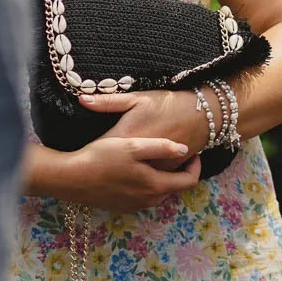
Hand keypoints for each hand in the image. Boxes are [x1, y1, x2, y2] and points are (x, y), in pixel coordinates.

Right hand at [63, 137, 200, 212]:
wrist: (72, 179)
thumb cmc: (102, 158)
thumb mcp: (133, 146)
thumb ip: (161, 147)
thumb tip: (184, 149)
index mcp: (155, 186)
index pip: (189, 182)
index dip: (196, 166)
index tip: (194, 152)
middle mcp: (148, 201)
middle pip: (174, 187)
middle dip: (180, 171)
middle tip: (176, 152)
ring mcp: (134, 206)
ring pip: (158, 192)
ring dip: (163, 178)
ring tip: (157, 159)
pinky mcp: (122, 207)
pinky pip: (144, 196)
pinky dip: (148, 184)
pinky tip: (136, 169)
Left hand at [80, 89, 212, 170]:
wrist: (200, 115)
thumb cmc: (165, 104)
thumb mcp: (136, 99)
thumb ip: (108, 102)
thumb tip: (82, 100)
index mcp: (127, 142)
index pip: (99, 154)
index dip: (91, 153)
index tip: (88, 151)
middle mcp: (141, 162)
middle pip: (113, 171)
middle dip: (107, 167)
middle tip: (105, 160)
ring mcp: (154, 172)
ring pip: (132, 178)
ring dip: (126, 174)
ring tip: (123, 164)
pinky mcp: (165, 176)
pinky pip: (150, 181)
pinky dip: (143, 177)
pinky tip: (142, 165)